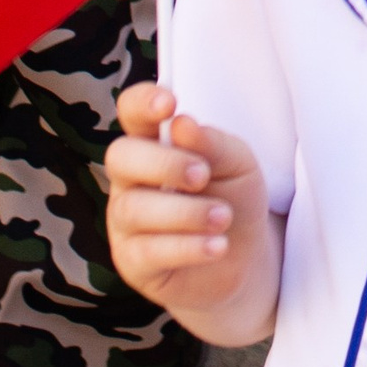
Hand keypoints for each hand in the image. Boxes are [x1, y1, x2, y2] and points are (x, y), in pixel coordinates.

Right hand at [104, 88, 268, 312]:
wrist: (246, 259)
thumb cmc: (235, 198)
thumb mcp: (238, 165)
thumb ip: (212, 143)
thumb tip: (181, 123)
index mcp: (153, 144)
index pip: (132, 112)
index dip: (141, 103)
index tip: (169, 104)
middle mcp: (131, 180)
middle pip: (120, 157)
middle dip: (164, 163)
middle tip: (203, 175)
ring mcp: (126, 222)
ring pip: (134, 208)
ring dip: (185, 212)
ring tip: (223, 217)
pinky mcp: (133, 263)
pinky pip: (147, 252)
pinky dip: (187, 247)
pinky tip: (217, 246)